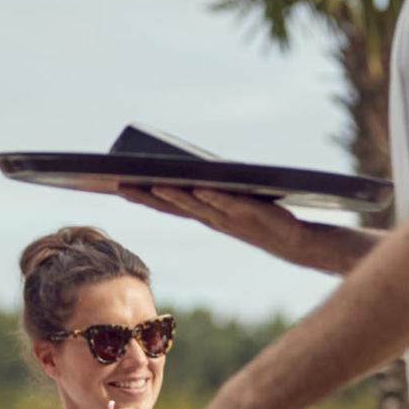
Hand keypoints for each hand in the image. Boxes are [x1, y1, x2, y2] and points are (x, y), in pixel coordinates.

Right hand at [118, 184, 307, 260]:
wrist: (292, 240)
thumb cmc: (260, 216)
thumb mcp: (231, 200)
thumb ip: (211, 188)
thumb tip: (191, 169)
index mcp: (204, 214)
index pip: (166, 205)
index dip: (141, 197)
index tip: (116, 185)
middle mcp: (211, 217)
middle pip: (173, 206)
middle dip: (146, 196)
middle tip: (120, 185)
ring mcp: (228, 217)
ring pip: (196, 205)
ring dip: (175, 196)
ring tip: (155, 184)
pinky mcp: (249, 212)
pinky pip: (228, 203)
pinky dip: (213, 196)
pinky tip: (200, 186)